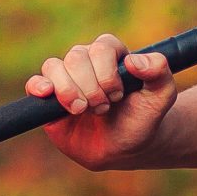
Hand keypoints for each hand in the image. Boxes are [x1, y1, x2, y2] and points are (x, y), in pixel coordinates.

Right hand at [27, 32, 175, 171]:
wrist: (124, 148)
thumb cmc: (143, 119)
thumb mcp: (161, 97)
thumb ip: (159, 73)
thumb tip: (134, 60)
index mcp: (111, 55)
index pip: (102, 47)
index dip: (107, 72)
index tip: (116, 96)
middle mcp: (87, 62)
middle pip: (76, 57)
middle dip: (90, 87)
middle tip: (102, 108)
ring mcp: (67, 79)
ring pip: (53, 66)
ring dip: (68, 91)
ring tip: (82, 110)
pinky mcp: (50, 99)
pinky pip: (35, 83)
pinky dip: (38, 86)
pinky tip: (48, 95)